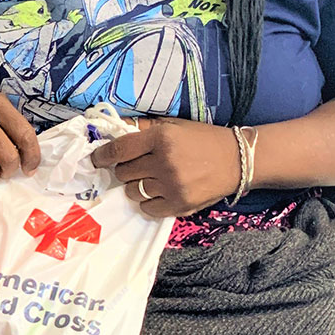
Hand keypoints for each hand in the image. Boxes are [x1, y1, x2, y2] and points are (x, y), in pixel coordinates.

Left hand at [91, 117, 241, 216]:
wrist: (237, 160)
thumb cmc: (202, 140)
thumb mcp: (174, 126)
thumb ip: (143, 128)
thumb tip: (113, 130)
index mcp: (161, 138)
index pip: (119, 149)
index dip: (102, 156)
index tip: (96, 159)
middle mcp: (164, 162)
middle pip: (123, 172)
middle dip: (125, 169)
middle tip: (138, 166)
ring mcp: (172, 186)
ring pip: (132, 192)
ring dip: (137, 186)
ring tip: (152, 179)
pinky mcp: (179, 205)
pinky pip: (147, 208)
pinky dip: (149, 202)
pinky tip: (160, 192)